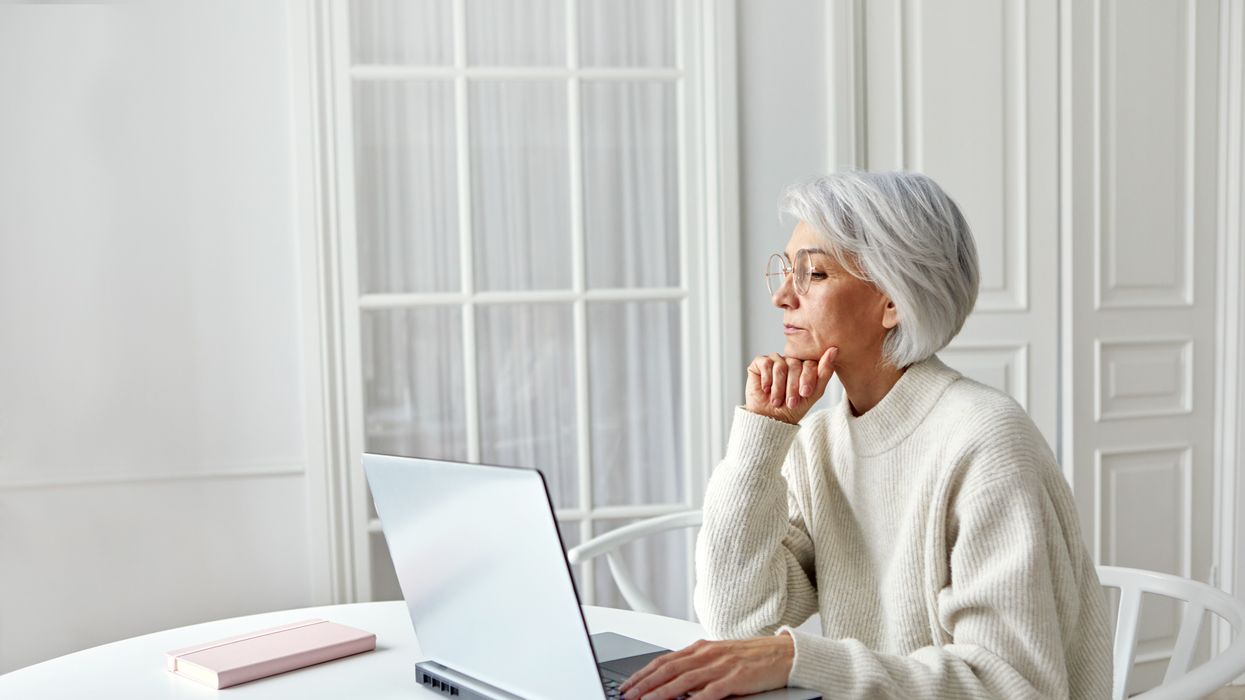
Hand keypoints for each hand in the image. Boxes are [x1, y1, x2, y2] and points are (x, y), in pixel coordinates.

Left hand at [618, 635, 794, 699]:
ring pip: (684, 680)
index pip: (664, 661)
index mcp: (701, 648)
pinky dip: (696, 699)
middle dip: (645, 684)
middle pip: (668, 669)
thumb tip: (672, 682)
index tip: (627, 686)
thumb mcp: (719, 657)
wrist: (785, 653)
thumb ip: (697, 667)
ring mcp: (722, 665)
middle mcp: (708, 654)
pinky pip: (712, 691)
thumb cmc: (752, 657)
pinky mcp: (737, 678)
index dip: (643, 674)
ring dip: (662, 692)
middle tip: (627, 696)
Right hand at [745, 347, 837, 423]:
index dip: (807, 378)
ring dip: (779, 387)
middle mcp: (790, 360)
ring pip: (780, 366)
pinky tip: (766, 390)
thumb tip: (834, 350)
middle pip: (795, 364)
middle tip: (791, 402)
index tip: (805, 394)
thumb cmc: (792, 408)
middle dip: (793, 386)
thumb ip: (824, 372)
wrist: (771, 419)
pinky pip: (766, 364)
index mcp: (804, 365)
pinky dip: (767, 380)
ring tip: (777, 401)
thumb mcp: (813, 393)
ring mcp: (775, 360)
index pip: (809, 362)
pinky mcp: (760, 363)